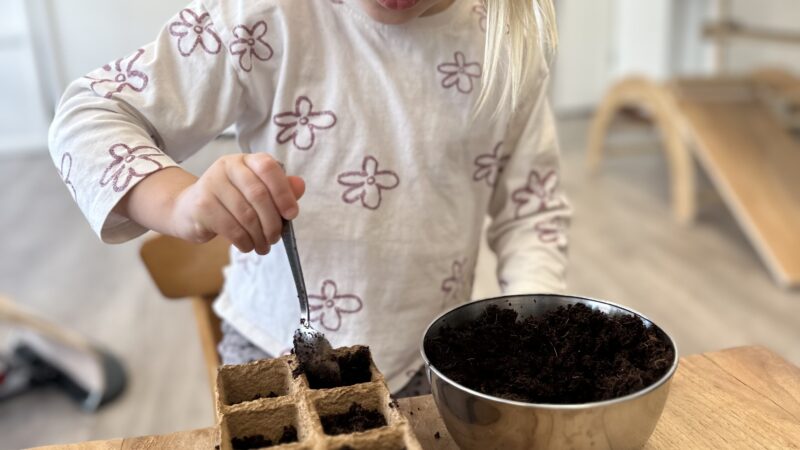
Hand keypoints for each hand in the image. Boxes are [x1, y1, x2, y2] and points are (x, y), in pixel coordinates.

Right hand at [170, 153, 304, 253]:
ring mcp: (211, 184)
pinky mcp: (202, 206)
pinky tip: (248, 246)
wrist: (189, 209)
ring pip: (246, 214)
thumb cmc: (230, 201)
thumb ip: (280, 189)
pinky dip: (245, 241)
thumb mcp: (256, 192)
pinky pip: (231, 228)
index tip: (291, 214)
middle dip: (272, 222)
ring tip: (263, 246)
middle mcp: (228, 166)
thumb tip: (300, 186)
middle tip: (276, 238)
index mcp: (246, 160)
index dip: (284, 192)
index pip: (268, 168)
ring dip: (259, 236)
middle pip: (258, 195)